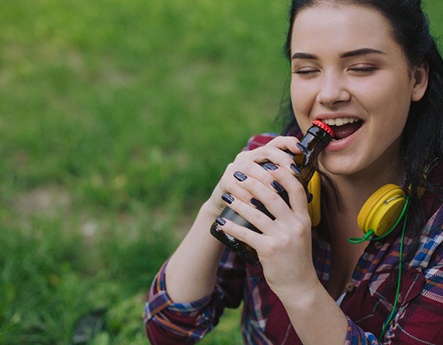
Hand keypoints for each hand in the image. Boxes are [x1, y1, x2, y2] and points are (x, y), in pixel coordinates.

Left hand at [215, 136, 319, 296]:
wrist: (300, 286)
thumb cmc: (296, 256)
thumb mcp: (302, 232)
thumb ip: (293, 214)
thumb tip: (276, 193)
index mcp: (304, 218)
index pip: (296, 189)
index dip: (283, 174)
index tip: (268, 165)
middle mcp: (295, 226)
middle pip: (272, 196)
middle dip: (253, 183)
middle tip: (239, 176)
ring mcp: (282, 238)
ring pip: (256, 214)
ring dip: (238, 202)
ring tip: (226, 195)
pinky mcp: (269, 251)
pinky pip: (246, 234)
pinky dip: (232, 227)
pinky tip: (222, 223)